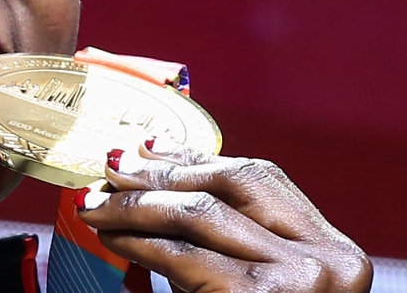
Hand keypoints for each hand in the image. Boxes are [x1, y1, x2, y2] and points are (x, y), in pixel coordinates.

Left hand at [74, 143, 372, 291]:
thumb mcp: (244, 273)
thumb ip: (216, 228)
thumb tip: (147, 162)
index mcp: (330, 247)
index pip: (256, 177)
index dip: (193, 157)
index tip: (143, 148)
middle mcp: (327, 260)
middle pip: (228, 185)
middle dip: (159, 174)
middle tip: (108, 170)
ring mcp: (300, 281)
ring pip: (199, 213)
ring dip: (136, 204)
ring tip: (96, 205)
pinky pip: (181, 255)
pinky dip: (138, 240)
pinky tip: (111, 236)